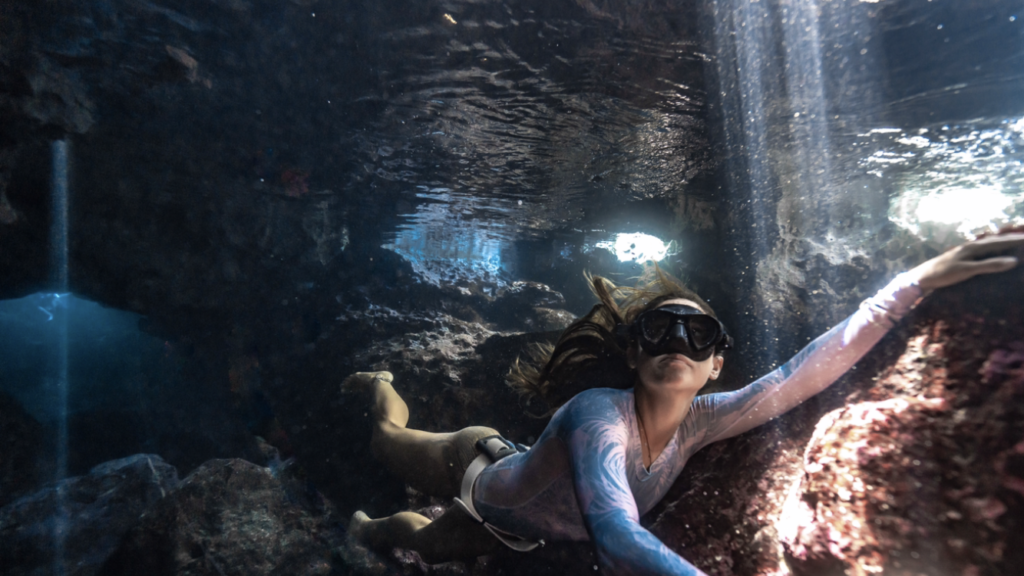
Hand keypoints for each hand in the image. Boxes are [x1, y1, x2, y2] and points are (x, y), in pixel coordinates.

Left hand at [909, 233, 1023, 289]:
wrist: (922, 277)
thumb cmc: (943, 273)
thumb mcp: (968, 270)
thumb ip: (989, 265)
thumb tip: (1013, 261)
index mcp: (974, 247)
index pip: (1001, 241)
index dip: (1017, 240)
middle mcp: (972, 246)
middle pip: (997, 240)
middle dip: (1013, 238)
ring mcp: (967, 251)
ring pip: (990, 243)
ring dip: (1004, 242)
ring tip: (1017, 241)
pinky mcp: (963, 257)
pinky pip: (984, 250)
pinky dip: (995, 249)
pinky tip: (996, 252)